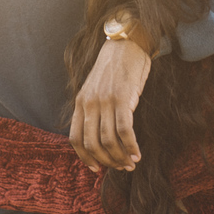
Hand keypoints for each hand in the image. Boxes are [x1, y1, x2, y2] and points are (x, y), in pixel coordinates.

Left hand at [70, 38, 150, 171]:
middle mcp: (89, 103)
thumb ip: (94, 110)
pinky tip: (137, 153)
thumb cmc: (115, 69)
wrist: (126, 44)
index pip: (75, 139)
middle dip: (107, 161)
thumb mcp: (96, 89)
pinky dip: (131, 146)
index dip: (85, 158)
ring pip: (108, 140)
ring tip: (131, 163)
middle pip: (92, 144)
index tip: (96, 168)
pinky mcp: (122, 98)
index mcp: (80, 103)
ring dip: (120, 157)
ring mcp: (105, 101)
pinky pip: (124, 131)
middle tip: (121, 167)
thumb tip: (101, 138)